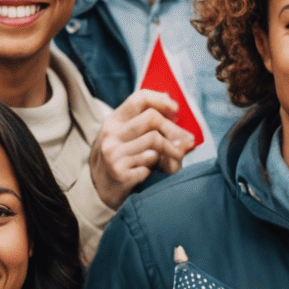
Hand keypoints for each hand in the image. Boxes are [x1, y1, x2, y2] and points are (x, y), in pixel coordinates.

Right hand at [90, 90, 195, 209]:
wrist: (101, 189)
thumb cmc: (123, 159)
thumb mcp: (127, 137)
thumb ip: (148, 125)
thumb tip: (176, 113)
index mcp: (114, 120)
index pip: (139, 98)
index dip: (161, 100)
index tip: (177, 110)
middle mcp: (111, 134)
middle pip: (151, 118)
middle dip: (174, 129)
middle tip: (187, 141)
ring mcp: (113, 154)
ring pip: (154, 142)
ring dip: (172, 151)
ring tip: (177, 158)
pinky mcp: (120, 173)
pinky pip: (150, 164)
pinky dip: (157, 167)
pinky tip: (154, 171)